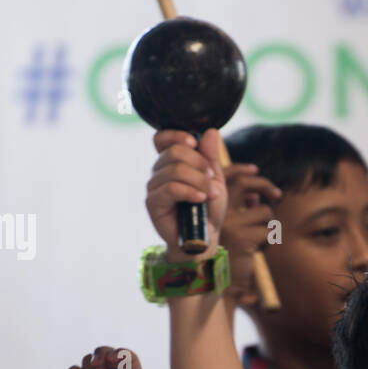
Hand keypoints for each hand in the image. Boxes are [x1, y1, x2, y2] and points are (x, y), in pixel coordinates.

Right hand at [145, 129, 229, 258]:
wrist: (205, 237)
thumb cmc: (208, 208)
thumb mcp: (215, 179)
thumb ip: (211, 156)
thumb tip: (210, 131)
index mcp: (171, 162)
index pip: (162, 138)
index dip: (176, 135)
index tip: (195, 143)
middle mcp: (159, 171)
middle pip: (175, 152)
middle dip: (200, 164)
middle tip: (211, 179)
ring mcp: (154, 187)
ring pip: (175, 170)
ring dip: (199, 180)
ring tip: (210, 194)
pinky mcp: (152, 203)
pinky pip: (171, 188)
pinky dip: (190, 191)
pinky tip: (200, 199)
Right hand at [219, 164, 281, 304]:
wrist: (214, 282)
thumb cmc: (223, 253)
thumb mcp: (227, 225)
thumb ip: (237, 207)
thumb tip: (255, 195)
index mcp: (206, 204)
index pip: (224, 174)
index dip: (242, 169)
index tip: (255, 171)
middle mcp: (213, 211)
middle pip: (244, 182)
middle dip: (264, 185)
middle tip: (276, 195)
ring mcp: (227, 223)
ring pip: (263, 210)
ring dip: (267, 223)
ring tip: (257, 236)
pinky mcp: (241, 237)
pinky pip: (268, 228)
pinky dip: (269, 238)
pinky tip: (257, 249)